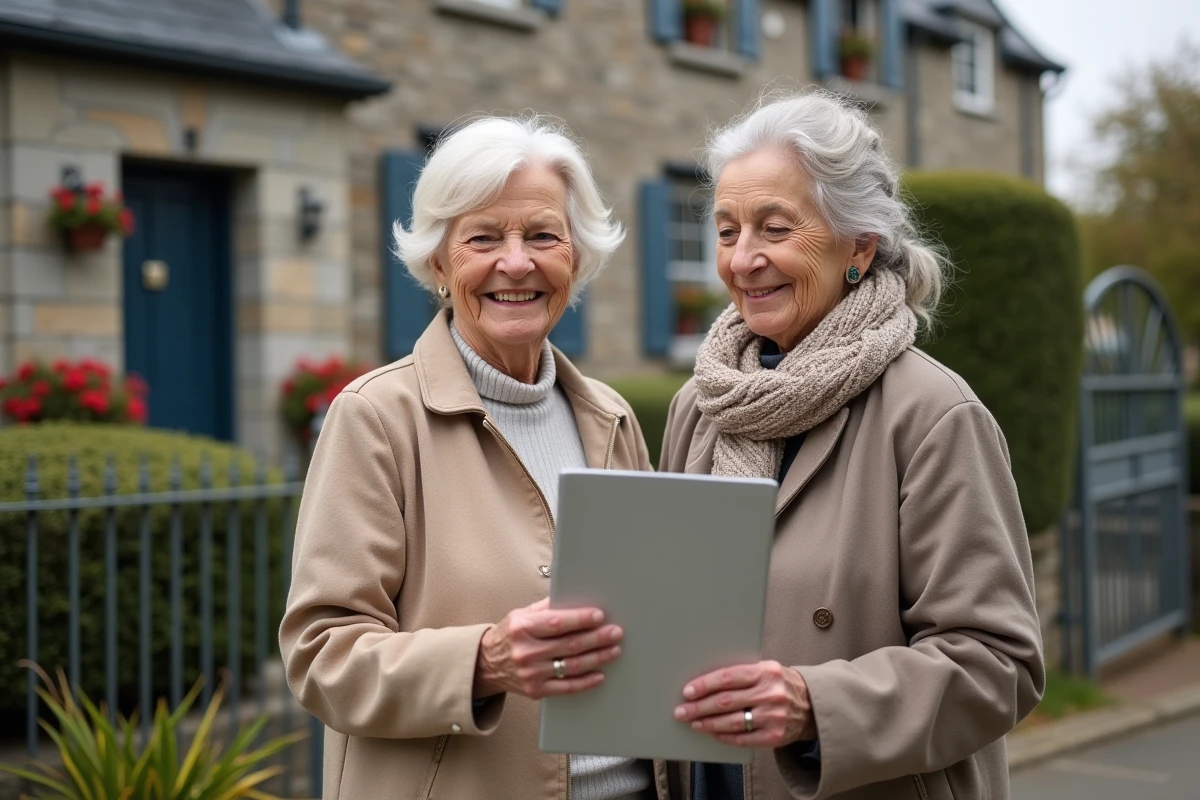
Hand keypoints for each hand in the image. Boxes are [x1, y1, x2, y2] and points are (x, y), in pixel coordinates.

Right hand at [473, 598, 622, 699]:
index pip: (557, 623)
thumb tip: (575, 597)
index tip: (599, 615)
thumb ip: (547, 607)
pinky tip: (600, 674)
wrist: (487, 664)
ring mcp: (530, 673)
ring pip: (572, 666)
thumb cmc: (509, 635)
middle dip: (597, 638)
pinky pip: (566, 688)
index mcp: (522, 628)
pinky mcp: (536, 690)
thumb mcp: (522, 614)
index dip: (580, 619)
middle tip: (615, 632)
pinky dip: (586, 682)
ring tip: (613, 650)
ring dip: (597, 658)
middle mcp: (525, 651)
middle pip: (569, 645)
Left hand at [673, 660, 816, 747]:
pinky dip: (724, 736)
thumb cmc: (780, 684)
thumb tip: (705, 681)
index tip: (688, 691)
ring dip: (708, 723)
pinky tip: (713, 732)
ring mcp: (774, 716)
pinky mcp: (775, 736)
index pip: (728, 677)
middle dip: (699, 707)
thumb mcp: (766, 670)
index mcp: (765, 672)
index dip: (705, 684)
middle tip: (682, 710)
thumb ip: (742, 674)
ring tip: (693, 722)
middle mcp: (770, 693)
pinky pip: (743, 739)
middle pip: (726, 701)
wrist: (812, 704)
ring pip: (732, 722)